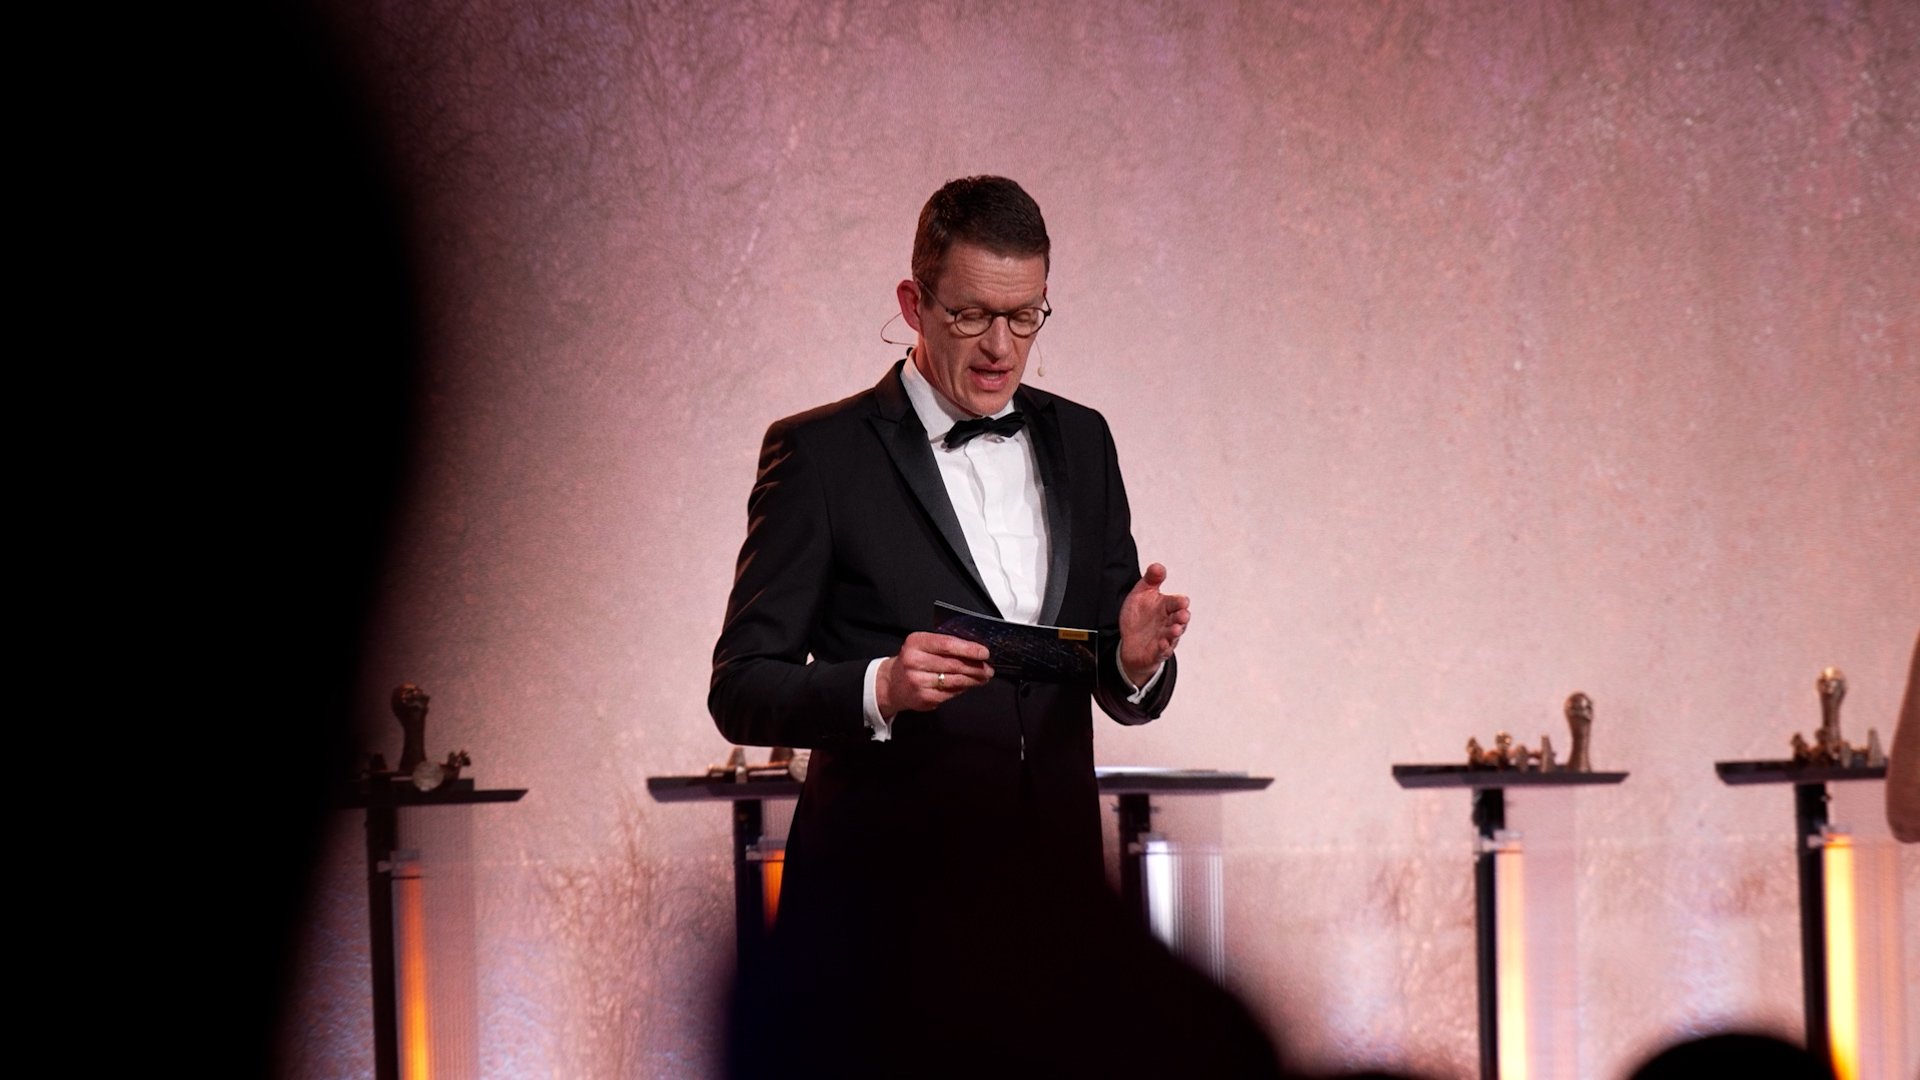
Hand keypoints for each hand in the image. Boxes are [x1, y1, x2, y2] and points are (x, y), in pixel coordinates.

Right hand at [875, 632, 993, 718]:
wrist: (892, 684)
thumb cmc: (912, 661)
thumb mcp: (922, 645)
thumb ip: (944, 644)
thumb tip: (975, 649)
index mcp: (916, 643)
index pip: (947, 644)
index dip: (969, 649)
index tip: (984, 652)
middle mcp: (915, 661)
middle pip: (954, 664)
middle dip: (976, 666)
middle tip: (988, 667)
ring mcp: (918, 681)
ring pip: (955, 680)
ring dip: (973, 679)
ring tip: (983, 676)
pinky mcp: (924, 698)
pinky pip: (951, 693)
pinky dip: (963, 688)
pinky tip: (968, 685)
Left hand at [1118, 562, 1189, 687]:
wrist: (1131, 641)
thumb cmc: (1140, 616)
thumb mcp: (1141, 594)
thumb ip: (1151, 580)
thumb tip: (1158, 566)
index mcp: (1166, 606)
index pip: (1177, 603)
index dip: (1179, 602)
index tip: (1182, 601)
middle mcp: (1169, 622)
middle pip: (1180, 619)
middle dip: (1182, 617)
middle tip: (1182, 615)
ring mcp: (1164, 637)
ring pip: (1173, 636)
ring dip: (1175, 633)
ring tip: (1175, 630)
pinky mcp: (1157, 651)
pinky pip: (1162, 651)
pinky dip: (1163, 648)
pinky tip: (1162, 644)